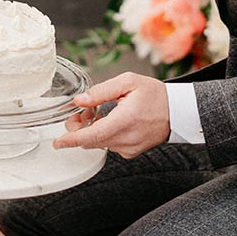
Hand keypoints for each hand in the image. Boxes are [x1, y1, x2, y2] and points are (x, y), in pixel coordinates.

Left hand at [53, 72, 170, 157]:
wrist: (178, 112)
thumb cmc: (156, 96)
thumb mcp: (128, 82)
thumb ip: (101, 91)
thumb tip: (80, 100)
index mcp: (124, 121)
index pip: (91, 136)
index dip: (71, 140)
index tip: (58, 142)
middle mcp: (126, 139)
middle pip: (91, 140)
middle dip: (80, 128)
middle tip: (85, 111)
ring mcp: (129, 148)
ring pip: (99, 143)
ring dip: (93, 130)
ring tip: (102, 113)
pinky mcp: (131, 152)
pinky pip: (110, 145)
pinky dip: (105, 135)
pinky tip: (112, 122)